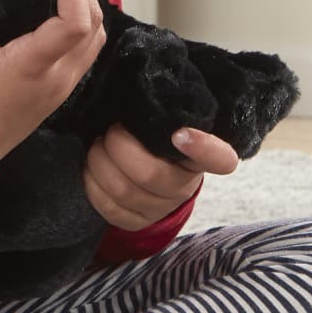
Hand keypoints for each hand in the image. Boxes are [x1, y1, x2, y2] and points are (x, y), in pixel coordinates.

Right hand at [0, 0, 105, 181]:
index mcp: (30, 67)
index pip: (76, 25)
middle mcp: (56, 78)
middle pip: (96, 25)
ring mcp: (65, 86)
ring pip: (99, 38)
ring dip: (88, 7)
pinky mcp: (65, 91)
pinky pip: (90, 51)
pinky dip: (85, 26)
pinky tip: (62, 13)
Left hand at [83, 125, 237, 230]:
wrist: (148, 174)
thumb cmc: (154, 140)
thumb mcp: (163, 123)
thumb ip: (161, 112)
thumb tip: (137, 90)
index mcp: (199, 158)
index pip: (219, 159)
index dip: (203, 148)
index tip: (180, 133)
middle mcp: (185, 187)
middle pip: (150, 174)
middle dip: (119, 146)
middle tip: (111, 132)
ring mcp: (161, 209)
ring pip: (123, 190)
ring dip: (100, 162)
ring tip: (98, 147)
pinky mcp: (136, 222)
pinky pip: (108, 207)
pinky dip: (92, 183)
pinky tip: (92, 168)